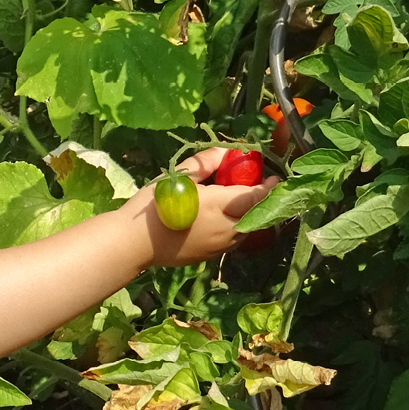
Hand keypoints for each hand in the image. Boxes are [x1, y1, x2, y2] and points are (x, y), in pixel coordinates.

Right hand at [119, 148, 278, 269]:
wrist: (134, 243)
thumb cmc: (155, 206)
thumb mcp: (179, 177)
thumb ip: (206, 162)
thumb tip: (225, 152)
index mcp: (221, 206)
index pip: (256, 196)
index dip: (269, 187)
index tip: (273, 178)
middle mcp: (226, 229)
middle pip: (254, 216)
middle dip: (257, 203)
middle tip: (251, 189)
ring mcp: (219, 247)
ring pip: (244, 231)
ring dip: (245, 218)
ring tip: (234, 205)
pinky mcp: (208, 257)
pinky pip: (230, 242)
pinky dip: (232, 229)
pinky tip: (218, 221)